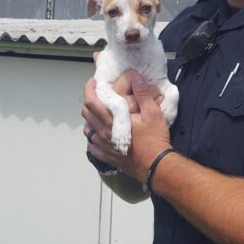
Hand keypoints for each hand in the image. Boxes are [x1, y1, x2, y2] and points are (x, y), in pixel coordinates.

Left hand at [82, 54, 166, 178]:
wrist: (156, 165)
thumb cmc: (154, 139)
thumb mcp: (153, 113)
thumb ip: (143, 94)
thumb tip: (136, 78)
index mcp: (111, 121)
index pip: (91, 102)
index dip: (89, 89)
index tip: (93, 82)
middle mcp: (103, 133)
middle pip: (86, 114)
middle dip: (89, 101)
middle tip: (98, 95)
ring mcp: (103, 146)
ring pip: (88, 130)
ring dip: (90, 120)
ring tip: (99, 114)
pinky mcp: (107, 157)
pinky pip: (92, 146)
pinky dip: (93, 137)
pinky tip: (99, 135)